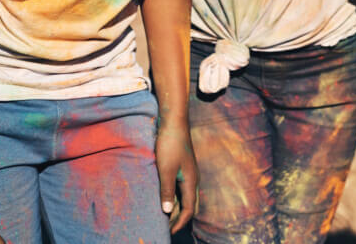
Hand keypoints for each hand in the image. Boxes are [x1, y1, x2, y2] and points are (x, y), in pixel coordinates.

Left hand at [155, 118, 196, 232]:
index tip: (168, 233)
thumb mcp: (166, 169)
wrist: (174, 122)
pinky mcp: (183, 167)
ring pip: (184, 197)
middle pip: (189, 206)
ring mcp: (188, 173)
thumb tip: (166, 211)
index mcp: (191, 182)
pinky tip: (164, 197)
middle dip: (178, 219)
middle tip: (165, 228)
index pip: (188, 210)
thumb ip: (166, 191)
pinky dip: (173, 196)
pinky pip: (180, 188)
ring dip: (175, 207)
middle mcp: (193, 180)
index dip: (179, 223)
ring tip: (163, 216)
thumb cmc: (169, 145)